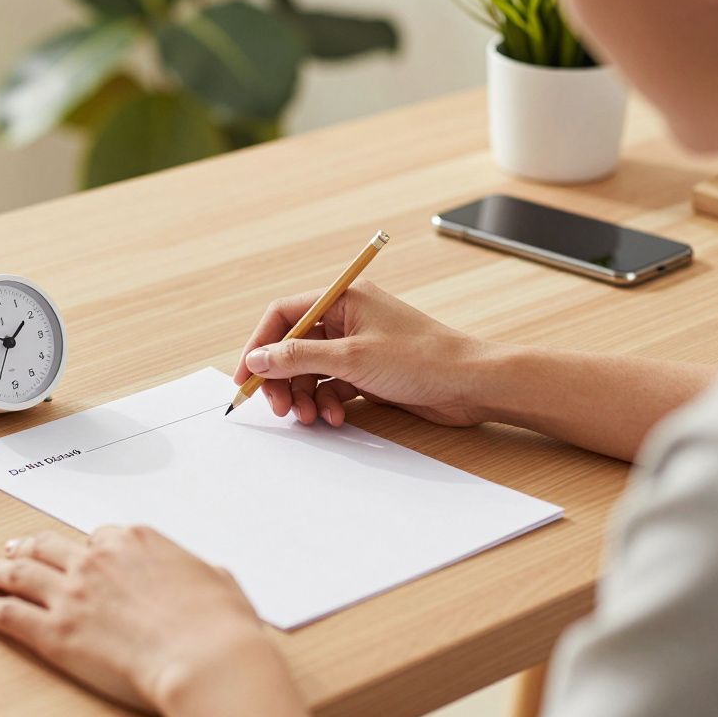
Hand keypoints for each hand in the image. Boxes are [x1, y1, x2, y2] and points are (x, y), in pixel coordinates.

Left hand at [0, 527, 306, 716]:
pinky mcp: (55, 632)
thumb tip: (207, 575)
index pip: (98, 537)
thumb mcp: (220, 582)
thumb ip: (203, 573)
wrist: (205, 657)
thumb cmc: (219, 625)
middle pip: (50, 547)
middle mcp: (97, 560)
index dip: (85, 547)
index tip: (78, 553)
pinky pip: (8, 613)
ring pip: (21, 573)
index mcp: (136, 541)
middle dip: (29, 548)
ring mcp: (72, 593)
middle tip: (14, 550)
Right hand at [234, 280, 490, 427]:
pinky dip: (327, 403)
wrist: (471, 384)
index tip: (246, 377)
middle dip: (282, 379)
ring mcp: (357, 346)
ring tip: (310, 417)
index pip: (283, 315)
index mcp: (343, 298)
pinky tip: (334, 417)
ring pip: (311, 371)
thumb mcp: (351, 357)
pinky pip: (332, 386)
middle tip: (278, 408)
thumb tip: (258, 359)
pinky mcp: (368, 371)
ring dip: (305, 396)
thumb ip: (298, 357)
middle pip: (293, 346)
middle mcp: (348, 318)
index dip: (259, 345)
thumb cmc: (421, 358)